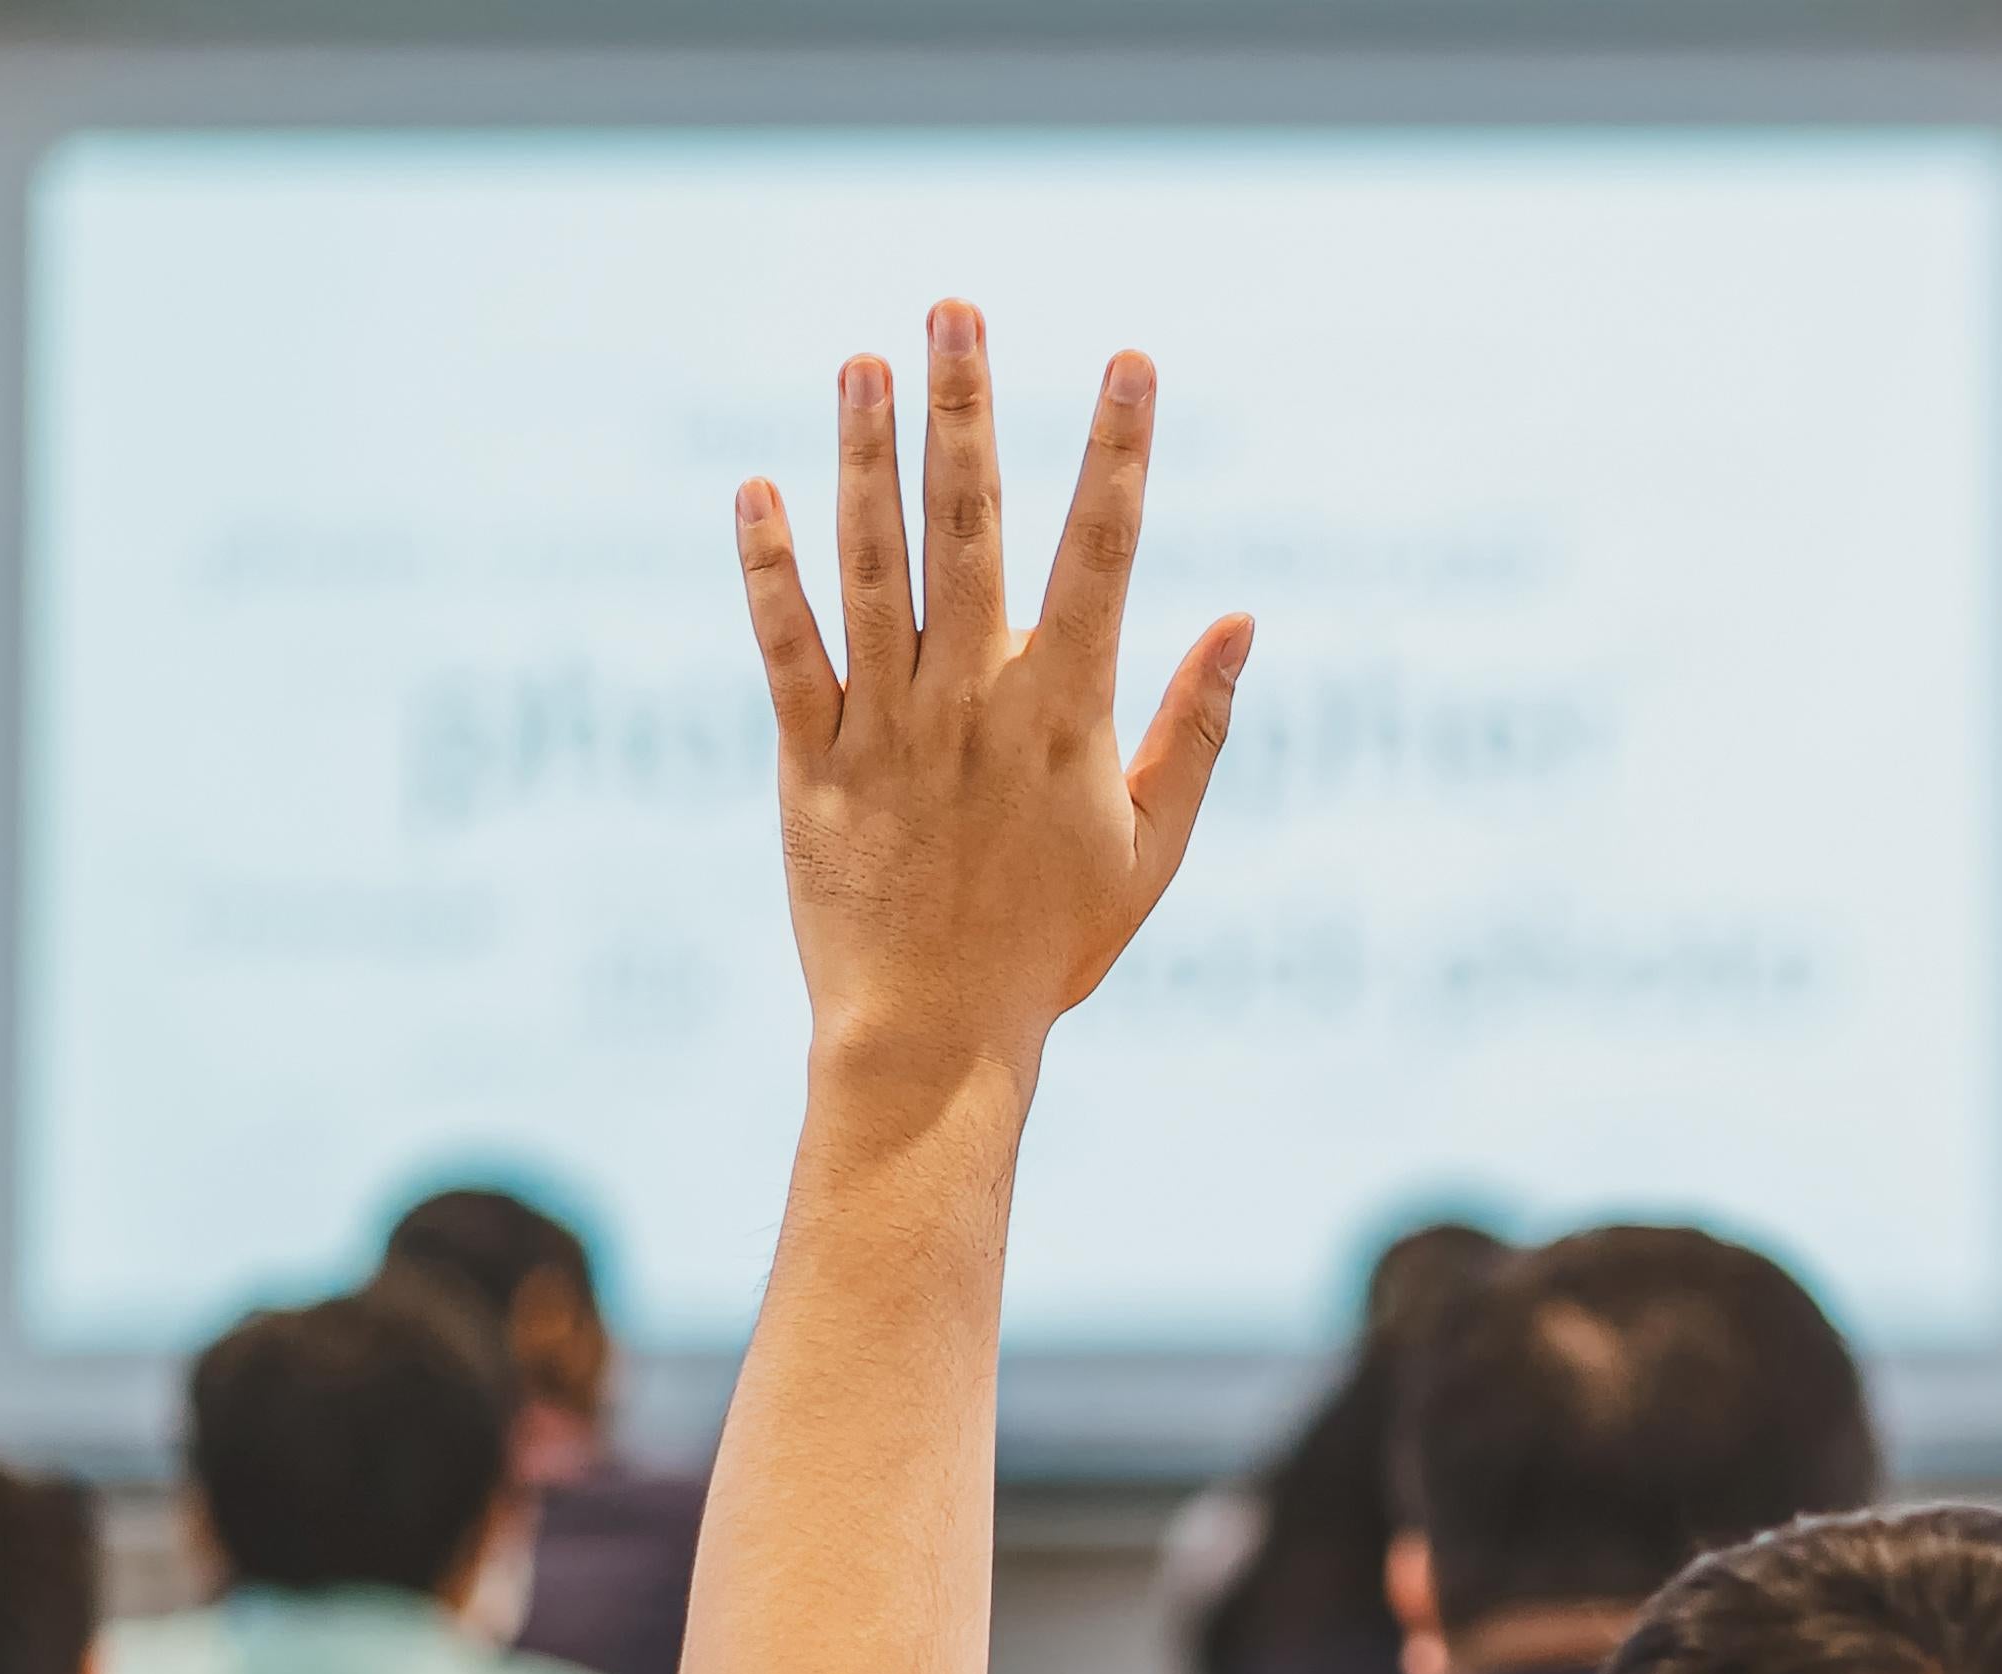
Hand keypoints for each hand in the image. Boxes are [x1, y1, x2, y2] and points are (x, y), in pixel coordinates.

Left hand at [734, 307, 1250, 1086]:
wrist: (937, 1035)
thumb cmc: (1056, 947)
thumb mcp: (1153, 846)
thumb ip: (1197, 727)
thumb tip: (1244, 622)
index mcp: (1069, 715)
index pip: (1104, 554)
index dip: (1118, 452)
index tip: (1131, 364)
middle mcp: (977, 701)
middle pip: (972, 527)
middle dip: (968, 410)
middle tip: (956, 309)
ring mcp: (888, 725)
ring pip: (873, 565)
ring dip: (865, 456)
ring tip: (862, 363)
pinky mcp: (812, 760)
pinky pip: (784, 647)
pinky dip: (768, 568)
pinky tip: (756, 488)